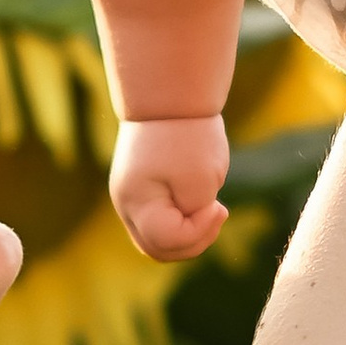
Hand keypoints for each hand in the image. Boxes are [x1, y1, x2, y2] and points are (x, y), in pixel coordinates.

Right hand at [111, 113, 229, 261]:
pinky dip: (181, 221)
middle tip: (218, 212)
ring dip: (188, 233)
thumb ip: (195, 215)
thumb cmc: (188, 134)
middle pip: (159, 250)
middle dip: (194, 241)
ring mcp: (129, 199)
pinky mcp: (138, 191)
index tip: (220, 206)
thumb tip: (190, 230)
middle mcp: (125, 205)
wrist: (169, 94)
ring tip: (210, 207)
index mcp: (137, 201)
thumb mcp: (202, 179)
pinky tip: (199, 200)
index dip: (200, 232)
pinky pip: (158, 222)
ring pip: (157, 240)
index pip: (168, 242)